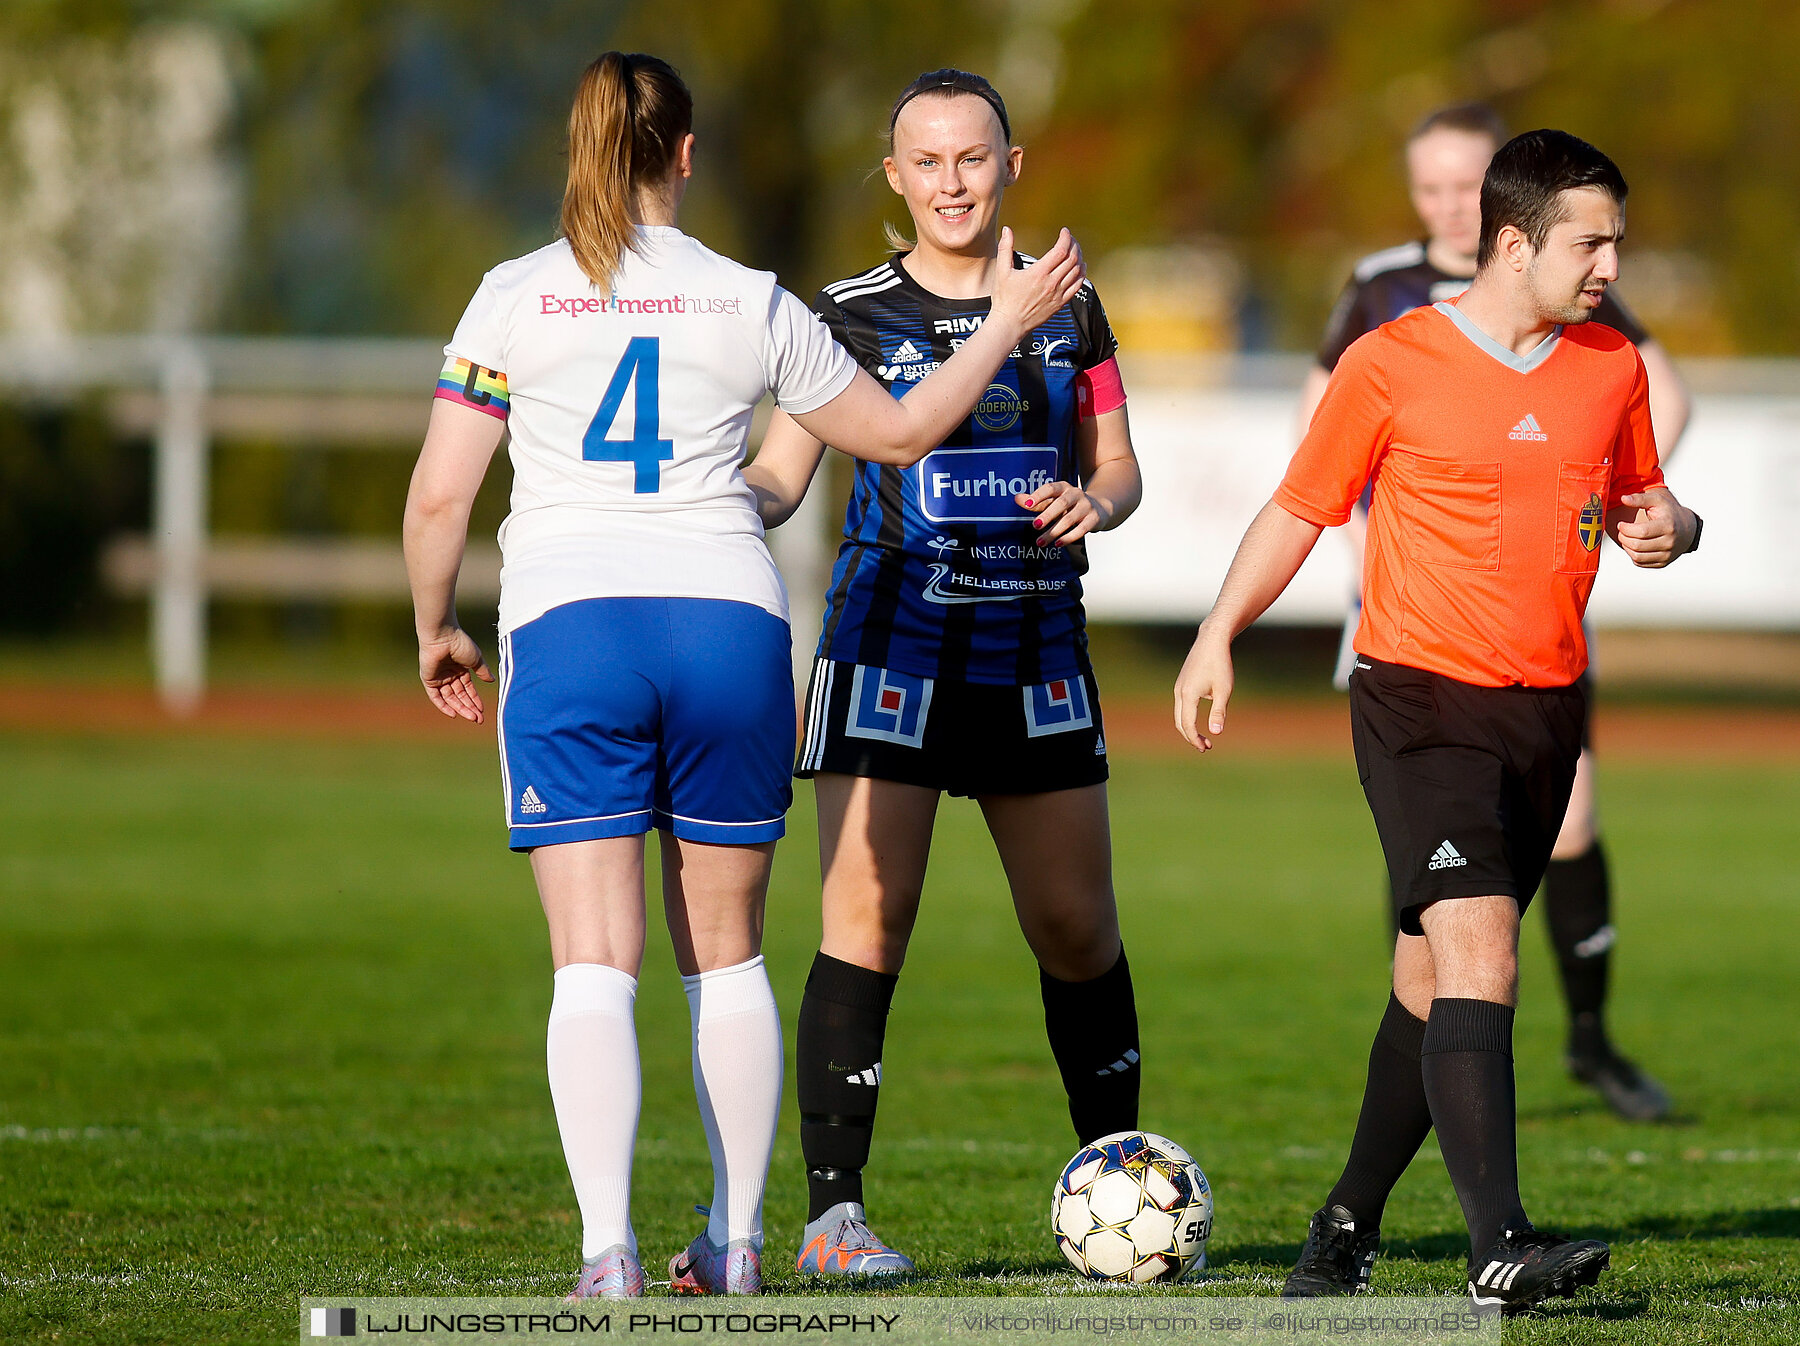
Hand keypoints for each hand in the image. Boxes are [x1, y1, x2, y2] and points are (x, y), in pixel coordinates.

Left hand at [418, 626, 493, 722]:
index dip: (475, 700)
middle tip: (478, 719)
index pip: (468, 689)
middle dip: (469, 707)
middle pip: (460, 696)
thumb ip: (483, 671)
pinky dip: (443, 706)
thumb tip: (491, 681)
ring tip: (471, 717)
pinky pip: (435, 696)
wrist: (443, 636)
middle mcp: (450, 675)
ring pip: (450, 698)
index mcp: (461, 670)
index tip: (482, 711)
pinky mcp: (429, 680)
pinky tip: (453, 714)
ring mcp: (439, 678)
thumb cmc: (460, 644)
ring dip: (460, 708)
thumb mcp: (476, 659)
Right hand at [989, 227, 1084, 340]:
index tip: (1064, 231)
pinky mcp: (1060, 303)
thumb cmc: (1004, 299)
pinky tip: (1081, 268)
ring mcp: (1058, 294)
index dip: (1066, 237)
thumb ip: (1005, 248)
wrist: (1010, 324)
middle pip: (1072, 258)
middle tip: (1070, 239)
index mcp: (1038, 273)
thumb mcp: (1002, 271)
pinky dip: (1082, 274)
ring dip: (1079, 257)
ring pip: (1077, 271)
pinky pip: (1078, 286)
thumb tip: (1007, 230)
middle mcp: (1051, 283)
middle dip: (1074, 244)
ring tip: (1075, 250)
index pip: (1060, 250)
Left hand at [1019, 480, 1107, 546]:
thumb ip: (1036, 502)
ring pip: (1070, 519)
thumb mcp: (1053, 501)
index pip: (1050, 488)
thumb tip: (1017, 498)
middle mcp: (1076, 494)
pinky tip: (1058, 543)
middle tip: (1035, 525)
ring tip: (1041, 542)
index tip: (1027, 504)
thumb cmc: (1070, 505)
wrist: (1100, 507)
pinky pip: (1082, 529)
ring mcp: (1086, 506)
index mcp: (1063, 487)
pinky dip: (1069, 537)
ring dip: (1054, 531)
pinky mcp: (1094, 519)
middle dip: (1048, 515)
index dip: (1039, 495)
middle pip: (1062, 503)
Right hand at [1173, 624, 1233, 751]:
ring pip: (1178, 714)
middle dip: (1190, 737)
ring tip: (1204, 736)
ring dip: (1189, 727)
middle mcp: (1179, 692)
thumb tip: (1216, 733)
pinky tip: (1200, 718)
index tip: (1206, 747)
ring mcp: (1179, 687)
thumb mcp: (1224, 690)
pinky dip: (1187, 717)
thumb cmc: (1220, 664)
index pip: (1188, 724)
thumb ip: (1218, 712)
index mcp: (1188, 695)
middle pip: (1179, 722)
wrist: (1211, 640)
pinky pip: (1180, 705)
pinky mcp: (1182, 683)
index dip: (1195, 739)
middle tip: (1206, 747)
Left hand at [1610, 490, 1694, 568]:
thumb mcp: (1657, 501)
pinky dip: (1632, 554)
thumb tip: (1624, 498)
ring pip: (1637, 556)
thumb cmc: (1669, 513)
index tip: (1621, 524)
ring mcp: (1667, 555)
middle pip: (1637, 545)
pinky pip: (1640, 563)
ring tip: (1627, 538)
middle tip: (1622, 531)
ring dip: (1626, 547)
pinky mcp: (1663, 563)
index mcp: (1668, 526)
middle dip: (1623, 537)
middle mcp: (1669, 542)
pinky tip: (1634, 545)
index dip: (1626, 529)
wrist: (1687, 529)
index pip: (1642, 531)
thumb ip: (1640, 499)